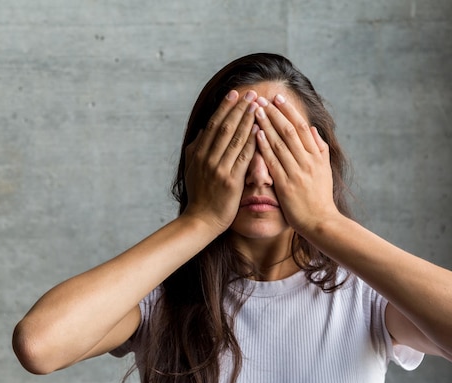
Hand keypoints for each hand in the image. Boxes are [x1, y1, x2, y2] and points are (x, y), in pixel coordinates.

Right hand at [182, 90, 258, 233]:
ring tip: (257, 105)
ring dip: (247, 119)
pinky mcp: (230, 181)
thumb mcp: (192, 169)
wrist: (201, 221)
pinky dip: (251, 141)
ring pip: (234, 138)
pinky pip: (243, 156)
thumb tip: (202, 130)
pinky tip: (260, 129)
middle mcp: (207, 158)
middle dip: (238, 108)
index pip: (213, 124)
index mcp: (198, 153)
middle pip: (224, 127)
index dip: (224, 107)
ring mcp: (218, 169)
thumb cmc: (200, 196)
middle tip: (251, 93)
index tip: (235, 93)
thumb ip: (196, 149)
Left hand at [253, 94, 340, 234]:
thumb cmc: (320, 197)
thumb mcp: (325, 170)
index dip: (289, 110)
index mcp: (316, 156)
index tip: (277, 98)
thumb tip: (312, 129)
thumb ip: (319, 148)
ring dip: (266, 124)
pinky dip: (264, 146)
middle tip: (261, 98)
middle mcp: (307, 161)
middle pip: (288, 131)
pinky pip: (273, 161)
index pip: (301, 127)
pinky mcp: (286, 185)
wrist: (320, 221)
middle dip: (273, 113)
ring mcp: (296, 172)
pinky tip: (255, 134)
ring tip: (254, 110)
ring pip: (279, 143)